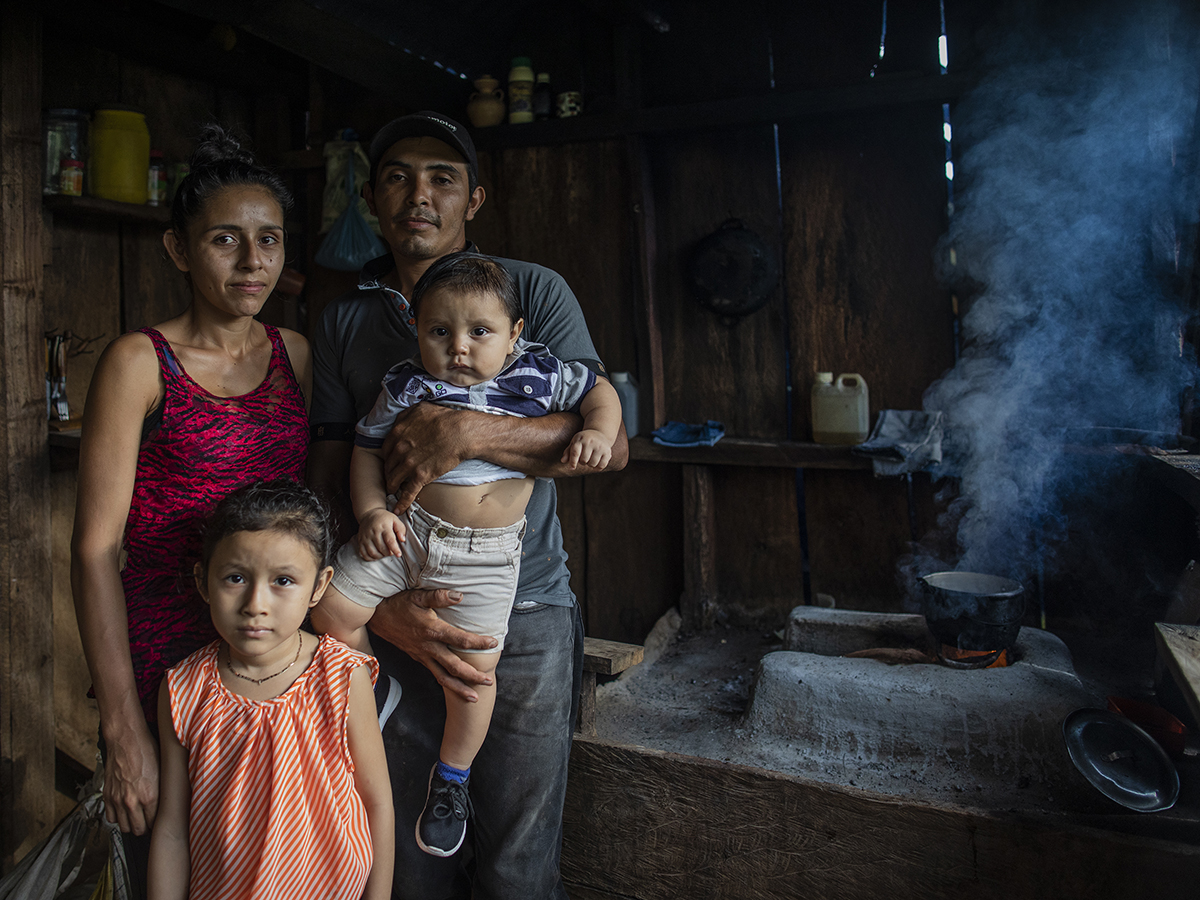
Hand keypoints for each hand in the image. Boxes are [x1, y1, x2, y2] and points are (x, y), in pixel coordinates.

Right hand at [102, 719, 159, 834]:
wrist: (126, 739)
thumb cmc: (146, 750)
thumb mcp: (163, 770)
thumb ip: (163, 791)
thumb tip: (170, 801)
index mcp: (150, 796)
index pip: (154, 823)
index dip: (158, 824)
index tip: (160, 821)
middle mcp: (132, 802)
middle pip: (138, 830)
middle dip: (145, 828)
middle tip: (149, 822)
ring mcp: (117, 800)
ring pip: (124, 827)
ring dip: (131, 824)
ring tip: (137, 817)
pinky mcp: (107, 795)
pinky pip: (110, 817)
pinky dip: (117, 817)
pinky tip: (124, 811)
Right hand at [357, 508, 405, 559]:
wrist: (368, 514)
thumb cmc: (384, 518)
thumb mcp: (395, 519)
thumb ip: (400, 529)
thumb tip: (403, 540)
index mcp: (383, 526)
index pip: (389, 540)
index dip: (395, 549)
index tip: (398, 555)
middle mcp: (373, 532)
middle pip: (381, 548)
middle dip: (388, 553)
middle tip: (392, 552)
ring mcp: (365, 537)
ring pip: (372, 553)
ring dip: (380, 556)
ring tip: (385, 553)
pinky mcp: (360, 541)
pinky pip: (364, 554)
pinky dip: (371, 558)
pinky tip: (377, 556)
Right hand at [369, 588, 497, 701]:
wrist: (377, 616)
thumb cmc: (399, 604)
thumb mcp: (418, 596)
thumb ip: (439, 596)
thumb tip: (460, 596)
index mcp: (432, 630)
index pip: (460, 639)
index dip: (478, 643)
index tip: (493, 643)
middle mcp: (428, 647)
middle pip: (454, 666)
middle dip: (472, 676)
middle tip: (488, 682)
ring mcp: (422, 655)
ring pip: (442, 677)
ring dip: (459, 688)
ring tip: (474, 697)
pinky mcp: (418, 658)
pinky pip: (434, 674)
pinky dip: (446, 683)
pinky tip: (455, 687)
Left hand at [381, 404, 471, 513]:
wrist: (461, 432)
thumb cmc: (444, 418)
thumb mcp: (420, 409)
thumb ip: (405, 416)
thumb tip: (399, 420)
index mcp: (397, 433)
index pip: (385, 449)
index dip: (388, 457)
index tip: (391, 461)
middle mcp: (399, 449)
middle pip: (388, 465)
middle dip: (388, 471)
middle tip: (391, 476)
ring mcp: (409, 464)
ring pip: (394, 479)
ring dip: (392, 486)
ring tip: (392, 490)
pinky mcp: (421, 476)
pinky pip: (408, 492)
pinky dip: (402, 502)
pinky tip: (398, 509)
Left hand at [562, 429, 613, 470]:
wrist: (599, 433)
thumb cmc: (584, 440)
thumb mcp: (574, 443)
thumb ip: (568, 452)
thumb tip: (563, 461)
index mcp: (580, 439)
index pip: (575, 452)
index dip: (573, 462)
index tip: (572, 468)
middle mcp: (591, 442)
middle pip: (584, 460)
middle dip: (582, 462)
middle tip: (584, 457)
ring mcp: (600, 446)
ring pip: (592, 464)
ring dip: (590, 464)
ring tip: (590, 458)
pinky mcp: (608, 451)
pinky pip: (601, 466)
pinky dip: (598, 467)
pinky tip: (597, 462)